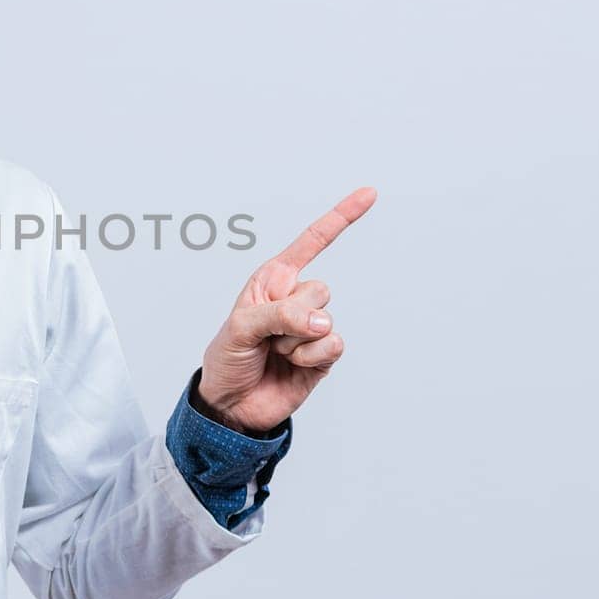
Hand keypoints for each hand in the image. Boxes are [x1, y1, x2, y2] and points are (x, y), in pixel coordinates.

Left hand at [195, 187, 376, 435]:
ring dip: (297, 340)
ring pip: (326, 319)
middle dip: (291, 314)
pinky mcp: (324, 354)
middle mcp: (296, 299)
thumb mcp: (240, 328)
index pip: (312, 243)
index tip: (369, 193)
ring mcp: (312, 327)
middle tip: (267, 335)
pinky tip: (294, 365)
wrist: (233, 405)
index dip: (340, 217)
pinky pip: (334, 345)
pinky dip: (312, 356)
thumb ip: (279, 316)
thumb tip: (323, 322)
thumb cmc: (229, 358)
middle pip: (320, 289)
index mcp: (273, 280)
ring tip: (276, 352)